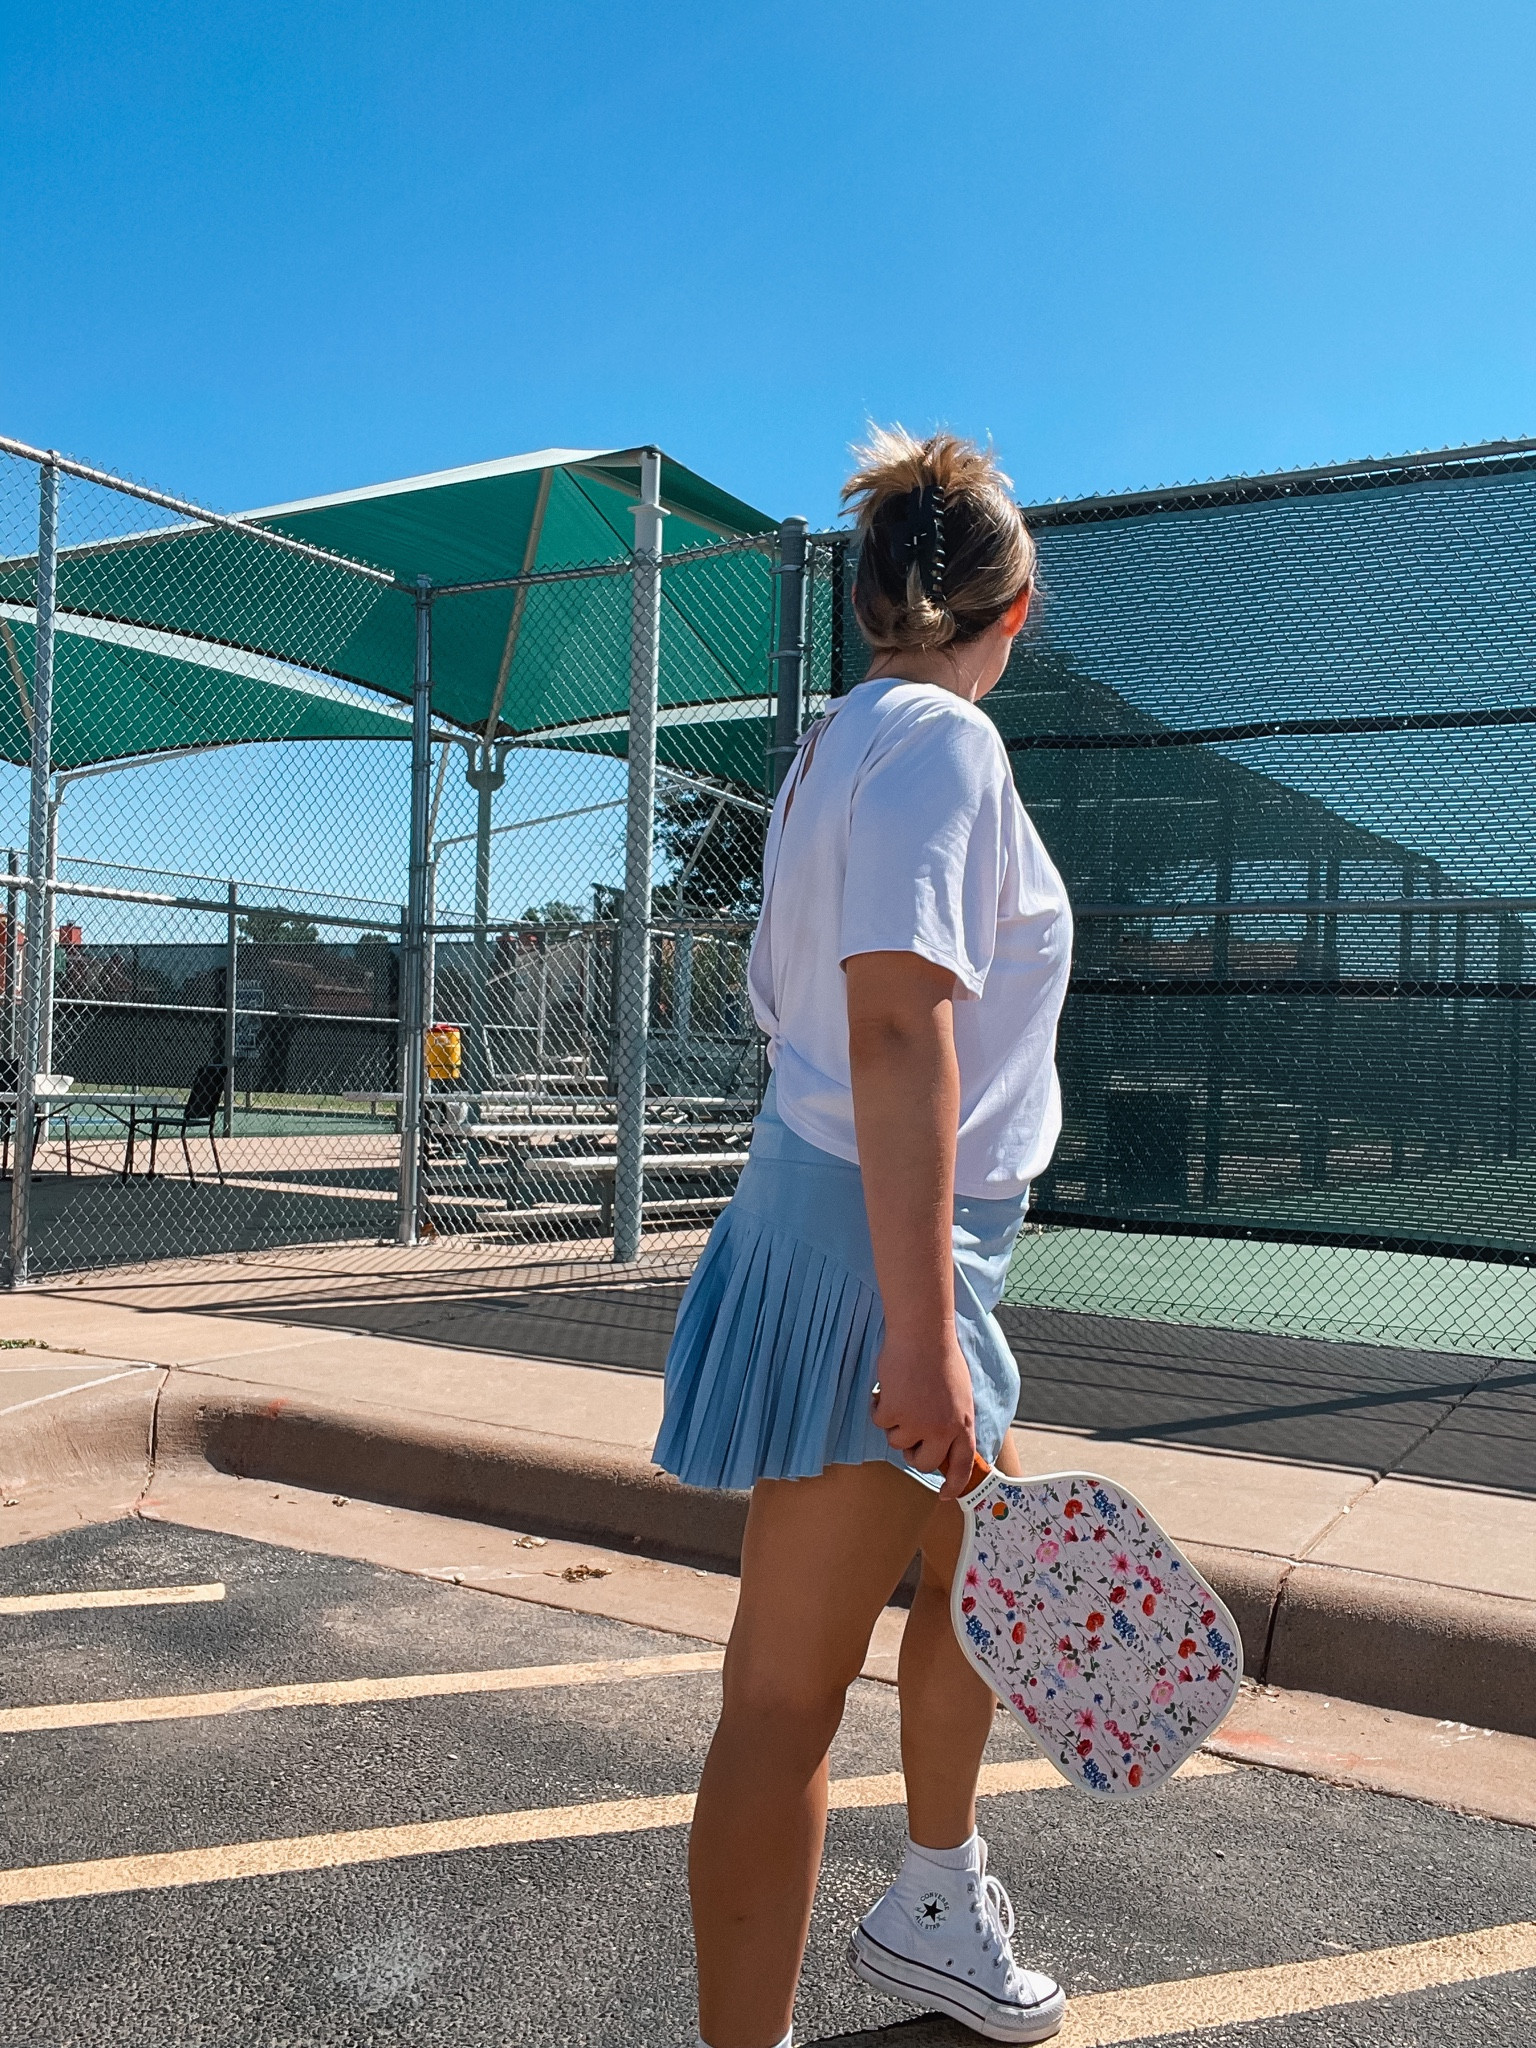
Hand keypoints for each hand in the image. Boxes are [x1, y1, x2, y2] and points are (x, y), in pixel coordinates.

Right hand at [871, 1328, 977, 1499]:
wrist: (923, 1335)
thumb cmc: (941, 1358)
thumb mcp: (960, 1395)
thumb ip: (953, 1421)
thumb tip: (943, 1443)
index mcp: (963, 1424)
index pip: (962, 1465)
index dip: (954, 1484)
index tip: (945, 1494)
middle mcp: (942, 1429)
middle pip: (923, 1462)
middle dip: (912, 1452)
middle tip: (908, 1434)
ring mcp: (918, 1423)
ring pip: (897, 1442)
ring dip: (894, 1422)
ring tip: (901, 1395)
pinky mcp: (895, 1412)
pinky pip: (880, 1422)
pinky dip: (879, 1407)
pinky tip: (888, 1388)